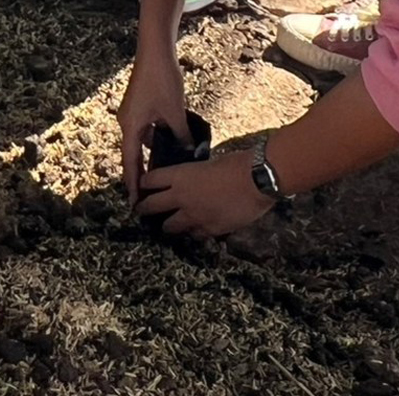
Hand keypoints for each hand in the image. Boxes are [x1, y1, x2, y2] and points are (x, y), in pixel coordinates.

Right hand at [118, 47, 190, 203]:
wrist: (155, 50)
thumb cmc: (162, 79)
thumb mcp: (174, 111)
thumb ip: (181, 135)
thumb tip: (190, 153)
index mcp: (130, 126)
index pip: (130, 163)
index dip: (133, 184)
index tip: (135, 203)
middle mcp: (127, 122)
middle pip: (133, 154)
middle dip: (141, 174)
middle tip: (150, 194)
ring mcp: (132, 113)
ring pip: (142, 141)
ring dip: (152, 155)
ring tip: (164, 172)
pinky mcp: (140, 105)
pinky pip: (146, 130)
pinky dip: (155, 139)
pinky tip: (172, 144)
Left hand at [135, 151, 275, 237]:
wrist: (257, 180)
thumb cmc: (236, 164)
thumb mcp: (208, 164)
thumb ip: (194, 175)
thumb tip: (191, 181)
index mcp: (180, 176)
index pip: (150, 180)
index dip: (144, 184)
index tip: (142, 186)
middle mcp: (181, 197)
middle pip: (150, 206)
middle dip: (143, 209)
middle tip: (141, 211)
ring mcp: (193, 216)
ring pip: (169, 227)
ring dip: (168, 225)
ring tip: (168, 225)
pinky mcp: (209, 230)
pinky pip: (193, 235)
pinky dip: (192, 232)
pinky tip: (195, 230)